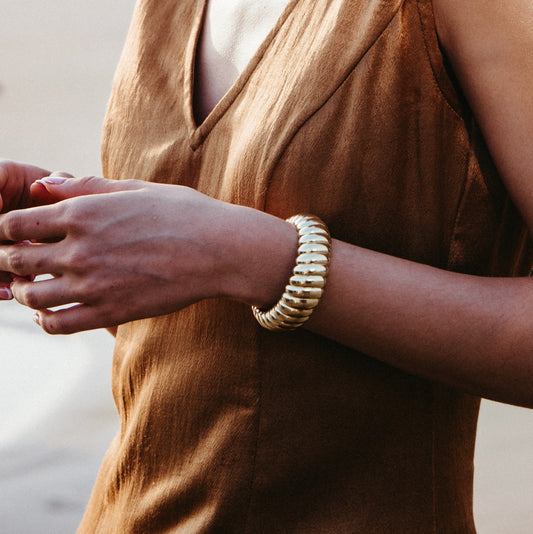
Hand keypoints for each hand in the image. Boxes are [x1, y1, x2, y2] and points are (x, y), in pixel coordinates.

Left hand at [0, 176, 293, 332]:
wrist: (219, 250)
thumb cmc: (182, 213)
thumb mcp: (135, 188)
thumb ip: (85, 187)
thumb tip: (43, 185)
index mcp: (82, 213)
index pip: (16, 223)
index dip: (6, 229)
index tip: (14, 233)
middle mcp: (80, 250)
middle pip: (17, 259)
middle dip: (8, 259)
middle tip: (13, 260)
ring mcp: (93, 285)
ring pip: (32, 296)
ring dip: (22, 292)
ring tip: (29, 287)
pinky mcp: (111, 313)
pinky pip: (59, 324)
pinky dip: (44, 321)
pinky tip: (48, 315)